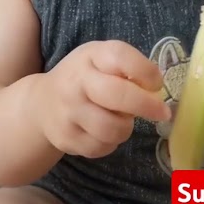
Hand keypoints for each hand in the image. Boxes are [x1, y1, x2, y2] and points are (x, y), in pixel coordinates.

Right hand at [34, 40, 171, 158]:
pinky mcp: (66, 137)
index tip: (157, 84)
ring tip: (122, 120)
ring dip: (126, 127)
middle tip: (162, 113)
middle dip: (147, 106)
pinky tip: (104, 132)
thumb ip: (127, 68)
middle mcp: (76, 81)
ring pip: (112, 128)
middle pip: (118, 95)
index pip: (120, 57)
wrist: (41, 104)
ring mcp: (68, 111)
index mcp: (91, 56)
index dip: (145, 71)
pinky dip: (111, 143)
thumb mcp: (101, 61)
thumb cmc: (84, 78)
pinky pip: (101, 147)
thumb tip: (155, 90)